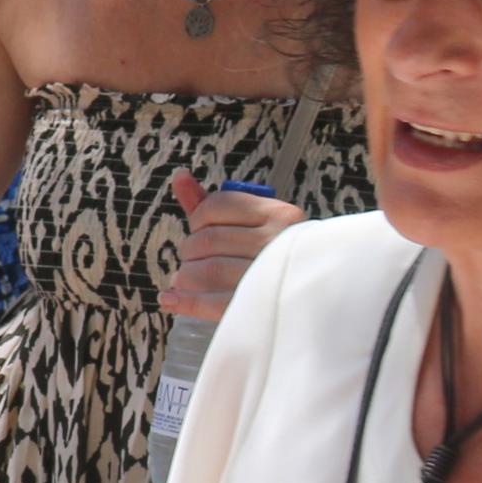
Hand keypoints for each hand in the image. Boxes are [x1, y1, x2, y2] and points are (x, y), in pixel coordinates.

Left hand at [161, 173, 305, 321]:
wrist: (311, 293)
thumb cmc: (270, 253)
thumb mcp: (248, 223)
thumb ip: (210, 204)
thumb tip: (179, 177)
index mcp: (278, 213)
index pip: (218, 205)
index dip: (197, 218)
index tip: (198, 230)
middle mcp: (277, 240)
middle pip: (208, 240)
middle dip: (189, 251)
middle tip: (191, 260)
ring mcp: (270, 274)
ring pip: (209, 269)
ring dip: (186, 275)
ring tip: (186, 279)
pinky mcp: (259, 306)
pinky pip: (214, 303)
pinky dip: (186, 301)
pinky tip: (170, 299)